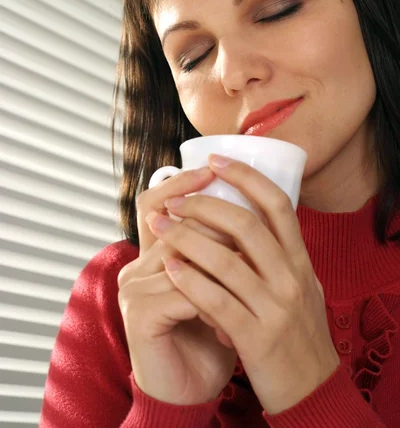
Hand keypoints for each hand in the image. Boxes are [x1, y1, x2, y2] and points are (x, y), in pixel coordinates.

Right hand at [117, 167, 236, 405]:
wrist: (190, 389)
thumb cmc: (209, 335)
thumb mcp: (219, 286)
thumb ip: (222, 251)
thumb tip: (253, 209)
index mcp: (154, 256)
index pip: (155, 203)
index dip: (181, 183)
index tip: (214, 168)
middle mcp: (137, 266)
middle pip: (171, 222)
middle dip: (211, 217)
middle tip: (247, 220)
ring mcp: (133, 289)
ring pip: (183, 254)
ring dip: (222, 264)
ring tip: (252, 272)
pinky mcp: (138, 314)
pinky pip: (184, 292)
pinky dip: (214, 299)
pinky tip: (233, 315)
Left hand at [146, 154, 339, 414]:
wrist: (312, 389)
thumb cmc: (296, 332)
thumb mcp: (299, 286)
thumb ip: (278, 255)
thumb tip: (244, 218)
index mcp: (300, 260)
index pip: (277, 204)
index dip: (246, 176)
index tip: (216, 160)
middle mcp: (292, 277)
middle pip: (246, 225)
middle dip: (205, 205)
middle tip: (175, 200)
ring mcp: (276, 308)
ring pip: (226, 260)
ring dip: (187, 238)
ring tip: (160, 226)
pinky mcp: (257, 338)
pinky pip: (218, 301)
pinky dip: (190, 281)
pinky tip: (169, 268)